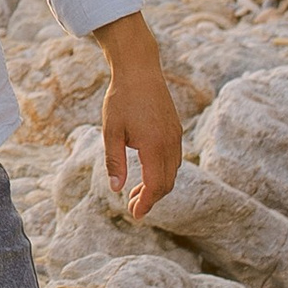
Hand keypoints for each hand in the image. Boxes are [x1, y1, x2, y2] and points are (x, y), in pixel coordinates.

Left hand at [94, 15, 184, 220]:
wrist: (140, 71)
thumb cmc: (121, 99)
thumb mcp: (111, 131)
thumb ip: (114, 161)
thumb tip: (116, 189)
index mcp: (155, 147)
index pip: (155, 186)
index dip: (146, 204)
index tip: (135, 216)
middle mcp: (170, 145)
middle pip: (166, 184)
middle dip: (151, 199)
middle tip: (132, 207)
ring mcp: (176, 137)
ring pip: (172, 173)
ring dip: (157, 186)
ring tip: (136, 192)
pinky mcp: (176, 130)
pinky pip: (174, 160)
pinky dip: (162, 172)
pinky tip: (147, 171)